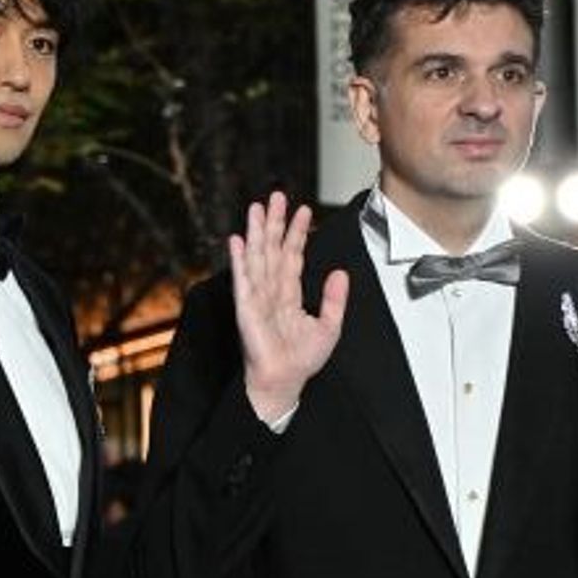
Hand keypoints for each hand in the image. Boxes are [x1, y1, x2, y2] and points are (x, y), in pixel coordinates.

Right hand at [232, 192, 348, 423]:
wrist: (285, 381)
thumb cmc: (301, 361)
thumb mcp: (329, 326)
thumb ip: (335, 299)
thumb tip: (340, 272)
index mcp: (289, 295)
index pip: (293, 256)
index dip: (298, 233)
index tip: (304, 210)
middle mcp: (272, 292)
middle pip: (272, 249)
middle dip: (274, 222)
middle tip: (277, 195)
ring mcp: (257, 298)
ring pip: (257, 257)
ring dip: (256, 232)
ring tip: (257, 208)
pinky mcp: (246, 308)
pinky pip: (243, 279)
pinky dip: (239, 260)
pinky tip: (237, 241)